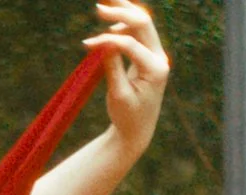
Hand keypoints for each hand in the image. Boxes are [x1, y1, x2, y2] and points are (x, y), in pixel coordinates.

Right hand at [84, 2, 169, 155]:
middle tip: (98, 9)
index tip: (86, 44)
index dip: (107, 40)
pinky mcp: (147, 55)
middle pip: (142, 24)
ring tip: (103, 5)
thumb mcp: (117, 94)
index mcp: (155, 70)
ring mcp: (155, 54)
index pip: (131, 44)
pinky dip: (123, 22)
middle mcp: (159, 58)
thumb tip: (103, 41)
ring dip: (123, 12)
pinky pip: (137, 32)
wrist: (136, 130)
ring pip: (141, 23)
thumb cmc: (127, 116)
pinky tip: (109, 19)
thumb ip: (112, 66)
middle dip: (121, 13)